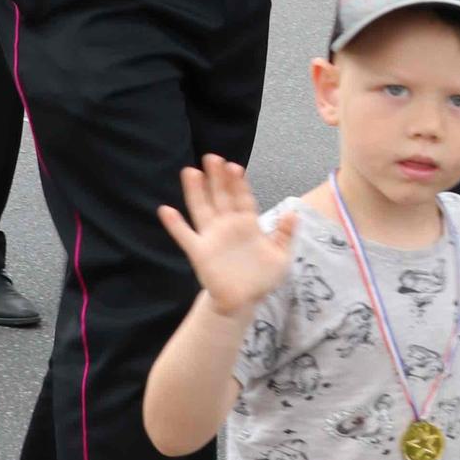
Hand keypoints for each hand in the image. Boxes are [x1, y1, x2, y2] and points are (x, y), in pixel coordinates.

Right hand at [156, 155, 294, 316]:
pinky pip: (185, 236)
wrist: (244, 301)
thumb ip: (286, 235)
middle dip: (217, 178)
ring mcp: (212, 237)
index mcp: (248, 224)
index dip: (238, 183)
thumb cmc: (262, 277)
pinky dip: (175, 225)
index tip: (234, 166)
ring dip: (196, 191)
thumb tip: (293, 213)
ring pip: (202, 209)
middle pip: (221, 197)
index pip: (242, 198)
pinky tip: (166, 210)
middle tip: (212, 158)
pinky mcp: (200, 252)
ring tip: (190, 171)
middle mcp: (228, 225)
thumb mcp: (281, 257)